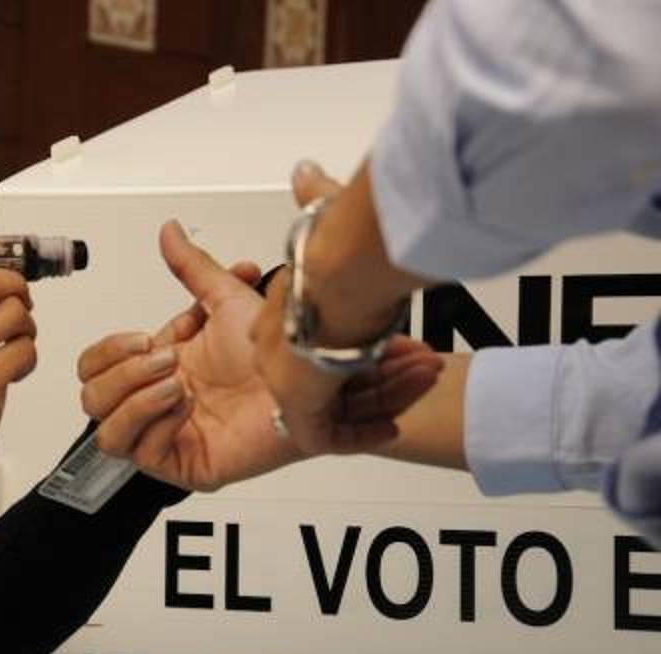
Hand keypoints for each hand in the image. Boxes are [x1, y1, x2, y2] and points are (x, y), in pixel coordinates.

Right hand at [79, 221, 442, 490]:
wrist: (310, 385)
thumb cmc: (280, 354)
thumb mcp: (227, 299)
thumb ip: (192, 267)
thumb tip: (169, 231)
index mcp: (158, 368)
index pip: (96, 367)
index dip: (109, 350)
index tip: (146, 336)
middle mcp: (157, 403)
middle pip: (92, 399)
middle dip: (122, 373)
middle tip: (166, 358)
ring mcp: (168, 435)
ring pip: (106, 432)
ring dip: (134, 401)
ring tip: (175, 384)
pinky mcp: (185, 464)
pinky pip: (142, 453)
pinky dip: (155, 424)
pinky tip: (184, 406)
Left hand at [250, 163, 442, 454]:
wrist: (337, 279)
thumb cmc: (332, 250)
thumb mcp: (321, 216)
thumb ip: (316, 199)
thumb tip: (307, 173)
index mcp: (279, 311)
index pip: (298, 338)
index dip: (338, 339)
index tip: (372, 334)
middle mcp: (278, 350)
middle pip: (316, 376)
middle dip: (368, 371)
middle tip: (410, 361)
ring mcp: (287, 382)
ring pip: (330, 405)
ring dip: (379, 395)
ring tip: (418, 382)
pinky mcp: (300, 409)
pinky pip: (328, 436)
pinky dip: (362, 435)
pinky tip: (391, 428)